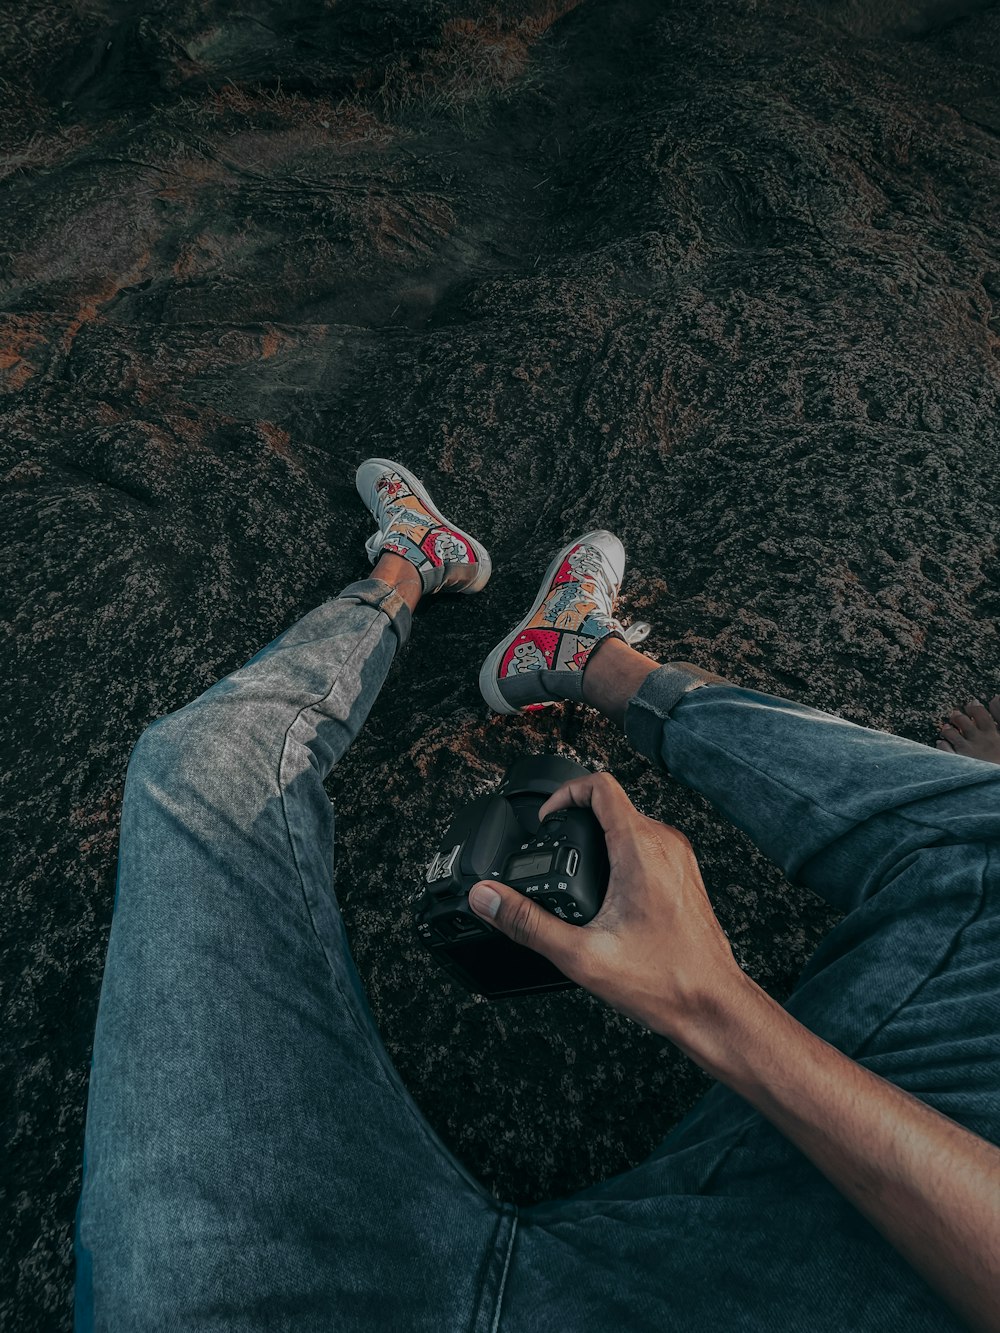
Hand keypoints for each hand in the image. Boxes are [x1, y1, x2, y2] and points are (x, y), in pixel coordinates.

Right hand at [467, 770, 743, 1038]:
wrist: (712, 1005)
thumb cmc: (664, 981)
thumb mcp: (581, 956)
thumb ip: (527, 923)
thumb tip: (487, 897)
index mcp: (641, 849)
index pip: (600, 786)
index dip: (564, 793)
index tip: (546, 820)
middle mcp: (664, 844)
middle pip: (612, 805)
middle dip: (576, 822)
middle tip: (553, 852)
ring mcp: (678, 858)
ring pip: (630, 825)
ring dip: (598, 840)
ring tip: (576, 876)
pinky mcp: (683, 875)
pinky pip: (646, 846)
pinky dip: (619, 857)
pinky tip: (606, 897)